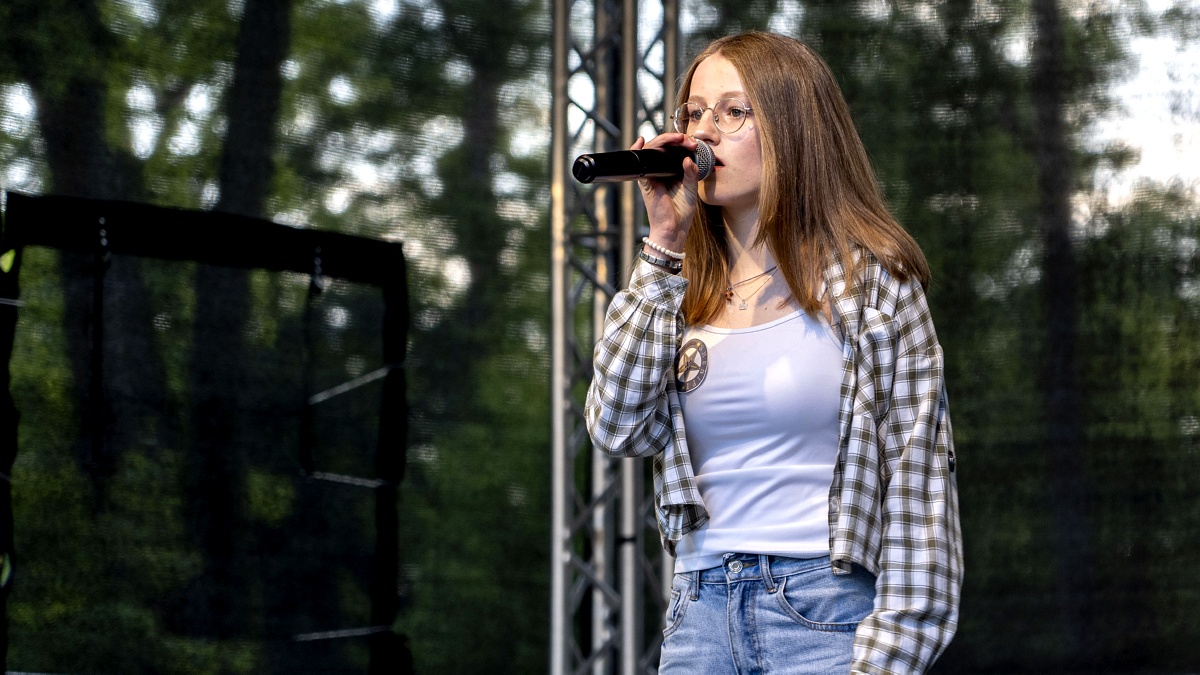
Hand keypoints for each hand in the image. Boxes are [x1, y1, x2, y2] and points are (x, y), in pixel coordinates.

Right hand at [634, 133, 699, 252]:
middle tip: (686, 139)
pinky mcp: (646, 182)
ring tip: (677, 138)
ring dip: (663, 140)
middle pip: (661, 148)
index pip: (672, 151)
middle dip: (674, 139)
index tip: (693, 144)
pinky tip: (641, 142)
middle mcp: (660, 172)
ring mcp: (651, 176)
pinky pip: (639, 164)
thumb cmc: (681, 212)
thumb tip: (687, 158)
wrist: (673, 229)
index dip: (681, 143)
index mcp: (671, 172)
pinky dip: (638, 151)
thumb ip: (691, 173)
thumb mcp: (691, 189)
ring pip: (651, 151)